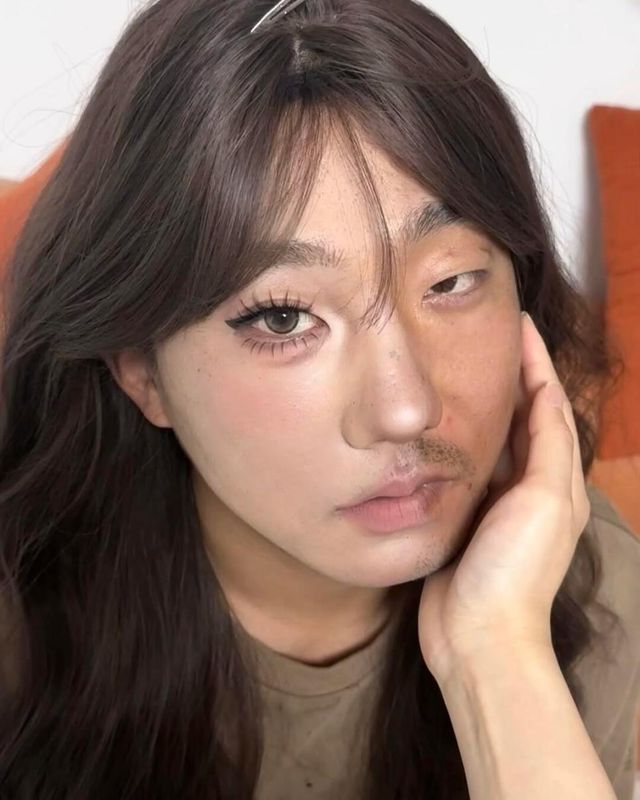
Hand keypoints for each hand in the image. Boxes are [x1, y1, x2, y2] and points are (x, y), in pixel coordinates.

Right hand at [418, 312, 590, 682]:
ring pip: (492, 437)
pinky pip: (462, 465)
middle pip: (522, 416)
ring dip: (482, 402)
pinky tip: (435, 425)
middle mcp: (529, 485)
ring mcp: (495, 501)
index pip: (548, 403)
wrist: (479, 635)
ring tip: (457, 369)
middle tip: (482, 338)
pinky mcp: (463, 516)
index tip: (516, 324)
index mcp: (555, 478)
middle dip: (510, 375)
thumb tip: (545, 394)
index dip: (535, 361)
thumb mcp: (544, 501)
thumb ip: (547, 447)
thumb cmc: (516, 570)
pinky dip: (456, 438)